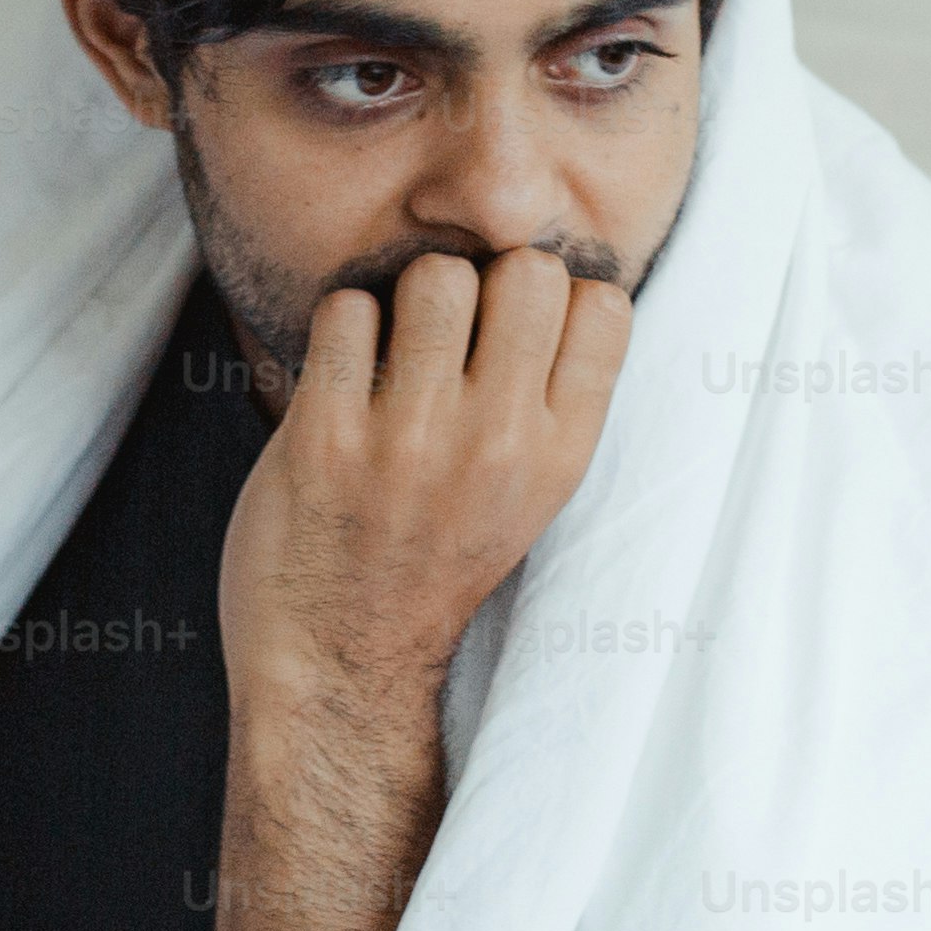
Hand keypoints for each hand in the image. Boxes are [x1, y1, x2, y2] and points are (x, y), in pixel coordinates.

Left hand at [221, 244, 630, 722]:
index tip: (518, 326)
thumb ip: (551, 400)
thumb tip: (560, 279)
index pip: (605, 304)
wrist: (340, 659)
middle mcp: (498, 445)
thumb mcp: (530, 495)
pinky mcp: (326, 438)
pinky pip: (346, 310)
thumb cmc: (433, 561)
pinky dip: (340, 326)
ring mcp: (411, 442)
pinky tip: (342, 373)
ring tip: (394, 346)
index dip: (558, 293)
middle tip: (452, 329)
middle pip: (527, 271)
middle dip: (487, 279)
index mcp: (560, 456)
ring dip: (407, 296)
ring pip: (436, 276)